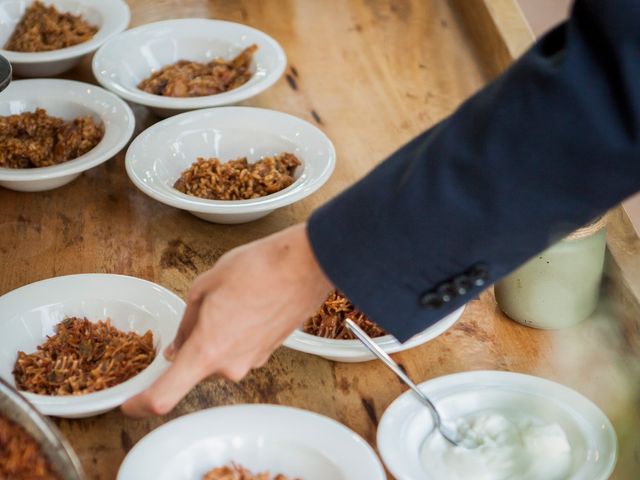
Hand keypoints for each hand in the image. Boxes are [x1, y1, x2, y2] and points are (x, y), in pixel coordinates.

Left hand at [122, 223, 331, 416]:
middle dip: (191, 342)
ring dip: (215, 335)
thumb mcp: (206, 286)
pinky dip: (234, 333)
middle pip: (195, 367)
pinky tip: (245, 304)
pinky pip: (238, 350)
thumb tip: (179, 344)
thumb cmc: (259, 269)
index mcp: (207, 351)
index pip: (164, 396)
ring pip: (218, 356)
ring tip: (230, 297)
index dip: (140, 404)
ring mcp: (252, 362)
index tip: (129, 403)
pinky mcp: (268, 353)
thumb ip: (186, 323)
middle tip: (203, 306)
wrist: (306, 265)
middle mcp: (230, 366)